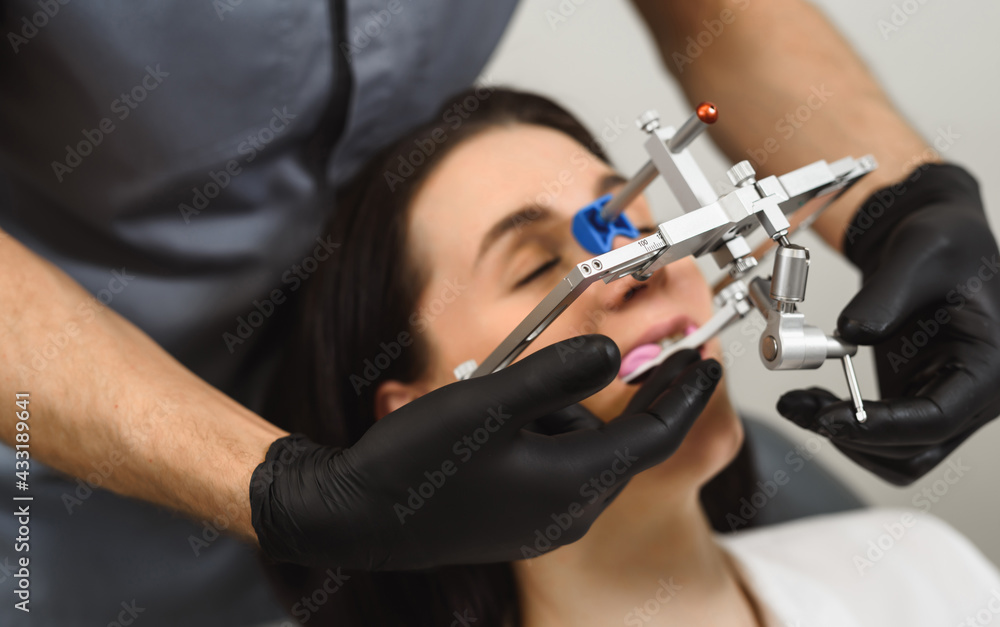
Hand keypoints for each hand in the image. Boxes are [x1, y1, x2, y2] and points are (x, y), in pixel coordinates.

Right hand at [250, 335, 719, 568]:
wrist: (357, 519)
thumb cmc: (419, 465)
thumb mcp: (490, 403)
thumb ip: (558, 373)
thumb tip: (613, 352)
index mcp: (574, 483)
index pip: (656, 437)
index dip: (687, 396)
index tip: (706, 362)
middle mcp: (568, 510)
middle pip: (613, 441)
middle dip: (599, 396)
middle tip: (576, 360)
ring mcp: (542, 521)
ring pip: (576, 450)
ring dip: (554, 414)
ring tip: (495, 401)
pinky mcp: (517, 520)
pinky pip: (549, 467)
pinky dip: (537, 437)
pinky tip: (490, 428)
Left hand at [777, 164, 999, 484]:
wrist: (936, 236)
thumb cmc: (945, 240)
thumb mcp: (918, 251)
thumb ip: (885, 295)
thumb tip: (851, 333)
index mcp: (991, 364)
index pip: (937, 419)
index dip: (880, 426)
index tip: (829, 417)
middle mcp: (974, 394)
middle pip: (915, 450)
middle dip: (853, 437)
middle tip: (800, 408)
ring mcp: (946, 401)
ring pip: (899, 457)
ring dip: (846, 440)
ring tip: (800, 404)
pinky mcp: (917, 399)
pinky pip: (883, 438)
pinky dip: (846, 430)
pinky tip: (814, 401)